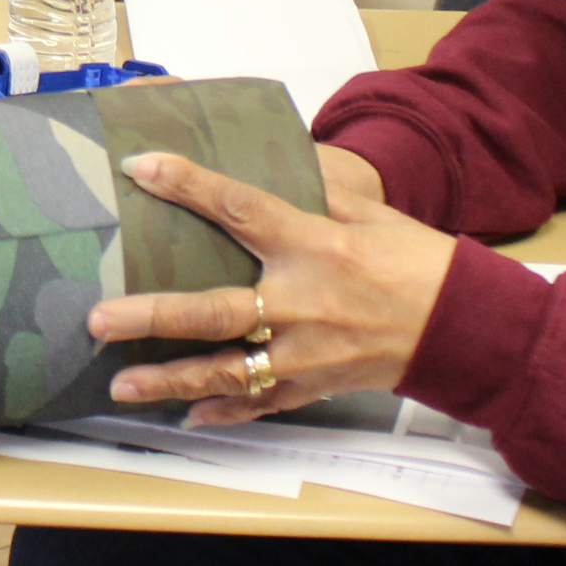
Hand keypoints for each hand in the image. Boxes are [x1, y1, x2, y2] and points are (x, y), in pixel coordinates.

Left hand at [86, 150, 454, 425]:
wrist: (466, 327)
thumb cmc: (415, 261)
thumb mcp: (369, 210)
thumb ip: (316, 183)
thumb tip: (275, 150)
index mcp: (315, 246)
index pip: (240, 208)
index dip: (188, 185)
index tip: (141, 168)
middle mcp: (303, 303)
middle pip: (214, 312)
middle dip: (152, 316)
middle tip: (99, 320)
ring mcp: (306, 354)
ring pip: (226, 371)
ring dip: (170, 380)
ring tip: (120, 385)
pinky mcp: (315, 386)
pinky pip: (260, 404)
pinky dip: (223, 412)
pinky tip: (185, 415)